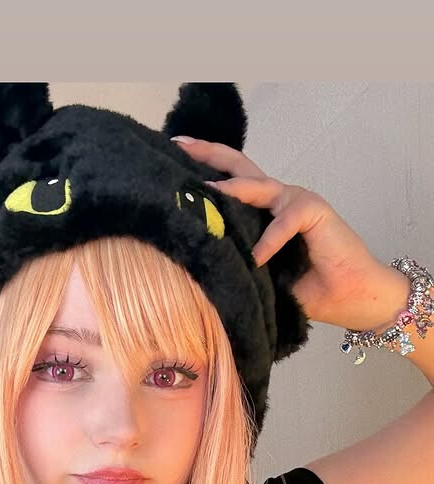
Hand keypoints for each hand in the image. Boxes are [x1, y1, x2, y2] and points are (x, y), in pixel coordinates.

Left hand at [172, 137, 400, 331]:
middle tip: (178, 147)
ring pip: (258, 185)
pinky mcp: (314, 210)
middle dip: (208, 154)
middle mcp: (277, 199)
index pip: (231, 183)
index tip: (172, 159)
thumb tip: (196, 262)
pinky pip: (285, 220)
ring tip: (206, 195)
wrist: (350, 297)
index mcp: (263, 212)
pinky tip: (258, 259)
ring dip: (232, 189)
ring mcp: (295, 201)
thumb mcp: (261, 275)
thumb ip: (238, 259)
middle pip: (239, 168)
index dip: (204, 170)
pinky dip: (270, 240)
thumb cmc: (307, 290)